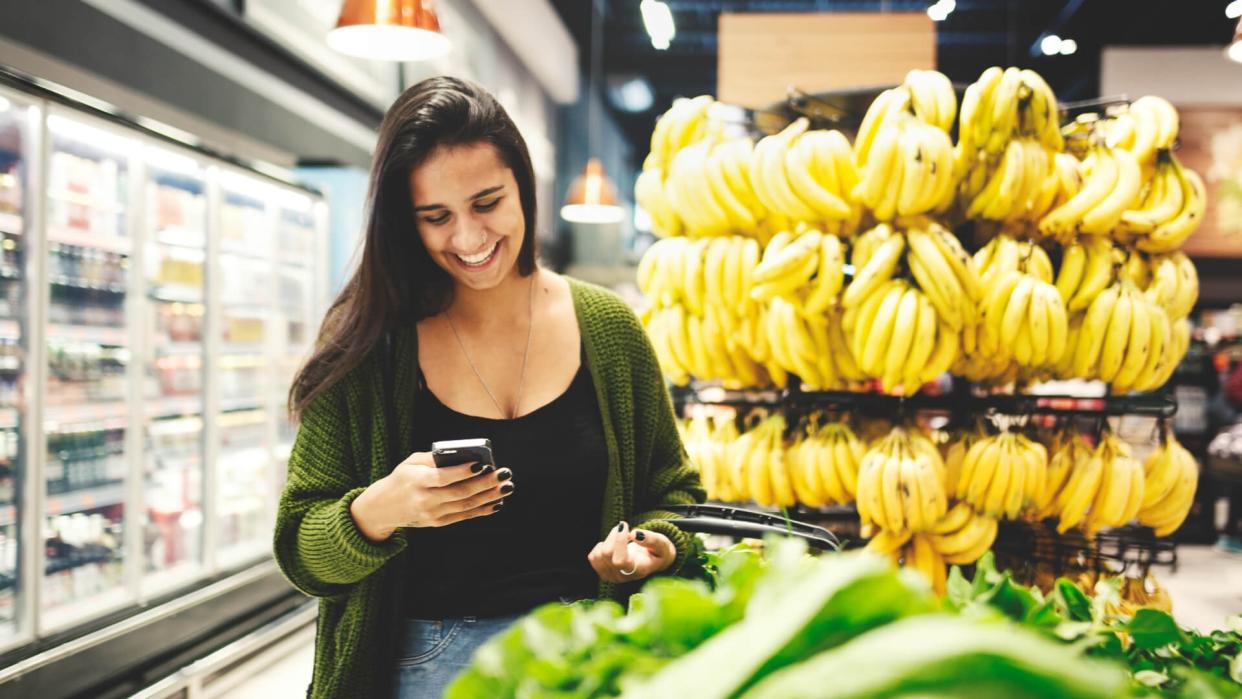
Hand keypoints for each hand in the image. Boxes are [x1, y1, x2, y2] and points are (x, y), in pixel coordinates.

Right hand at [350, 451, 514, 540]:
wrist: (384, 507)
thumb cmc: (402, 478)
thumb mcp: (410, 463)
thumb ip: (434, 458)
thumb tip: (462, 454)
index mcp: (416, 480)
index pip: (443, 477)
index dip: (464, 472)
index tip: (482, 464)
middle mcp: (425, 499)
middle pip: (460, 493)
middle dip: (485, 484)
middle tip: (504, 474)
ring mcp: (432, 514)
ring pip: (466, 506)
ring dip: (489, 497)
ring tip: (506, 486)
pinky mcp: (438, 522)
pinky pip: (464, 516)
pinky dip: (482, 510)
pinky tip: (496, 502)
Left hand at [587, 521, 675, 583]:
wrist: (653, 562)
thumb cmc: (658, 553)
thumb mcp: (663, 545)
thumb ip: (652, 540)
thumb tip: (635, 534)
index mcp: (638, 571)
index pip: (620, 561)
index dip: (619, 541)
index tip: (624, 526)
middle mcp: (623, 577)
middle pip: (607, 553)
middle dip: (615, 535)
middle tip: (626, 529)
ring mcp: (611, 577)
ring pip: (599, 553)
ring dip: (609, 539)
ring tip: (622, 539)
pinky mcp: (602, 573)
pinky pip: (593, 556)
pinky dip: (602, 546)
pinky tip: (614, 546)